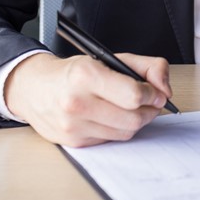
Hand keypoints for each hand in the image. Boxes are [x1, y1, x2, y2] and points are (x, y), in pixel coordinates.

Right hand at [3, 52, 173, 146]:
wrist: (34, 89)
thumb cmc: (74, 73)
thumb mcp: (109, 57)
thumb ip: (147, 67)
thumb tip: (165, 90)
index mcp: (86, 75)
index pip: (134, 95)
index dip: (152, 95)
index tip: (156, 93)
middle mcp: (77, 102)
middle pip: (133, 119)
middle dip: (149, 111)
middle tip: (150, 103)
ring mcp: (73, 126)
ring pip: (125, 133)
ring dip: (136, 122)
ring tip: (131, 109)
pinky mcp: (74, 142)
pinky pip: (111, 140)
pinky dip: (118, 129)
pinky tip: (111, 117)